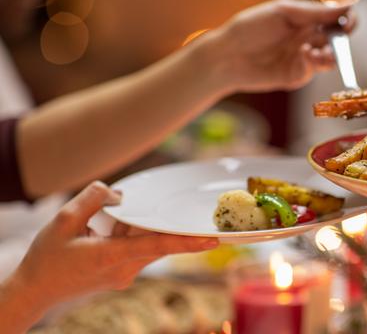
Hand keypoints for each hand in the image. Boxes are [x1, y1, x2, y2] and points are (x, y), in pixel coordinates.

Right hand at [5, 182, 217, 326]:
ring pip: (148, 245)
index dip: (186, 242)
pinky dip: (132, 235)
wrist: (34, 291)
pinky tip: (112, 225)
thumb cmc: (47, 258)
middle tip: (200, 220)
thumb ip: (92, 199)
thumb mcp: (63, 220)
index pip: (157, 245)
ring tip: (122, 219)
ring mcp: (124, 275)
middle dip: (174, 228)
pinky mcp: (121, 275)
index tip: (212, 240)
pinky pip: (137, 250)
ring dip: (144, 229)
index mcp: (111, 256)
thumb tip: (120, 194)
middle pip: (159, 242)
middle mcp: (124, 269)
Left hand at [195, 0, 354, 93]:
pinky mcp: (297, 75)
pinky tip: (305, 56)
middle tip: (337, 40)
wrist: (228, 55)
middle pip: (337, 39)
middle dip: (341, 40)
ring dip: (331, 55)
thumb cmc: (251, 27)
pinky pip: (314, 70)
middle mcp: (309, 37)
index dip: (348, 19)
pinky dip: (314, 63)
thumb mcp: (284, 12)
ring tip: (320, 53)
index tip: (349, 22)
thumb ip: (315, 11)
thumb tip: (346, 6)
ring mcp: (304, 57)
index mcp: (307, 18)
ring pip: (330, 58)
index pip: (337, 18)